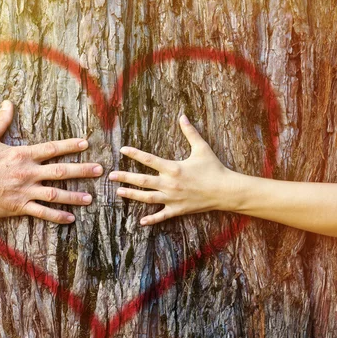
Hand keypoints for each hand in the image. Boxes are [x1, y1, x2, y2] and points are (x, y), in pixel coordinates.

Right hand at [0, 100, 102, 222]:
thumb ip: (1, 121)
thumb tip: (7, 102)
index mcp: (22, 155)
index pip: (51, 148)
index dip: (70, 146)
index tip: (85, 143)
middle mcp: (27, 173)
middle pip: (60, 171)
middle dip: (82, 170)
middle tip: (99, 170)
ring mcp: (24, 191)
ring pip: (55, 194)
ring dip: (74, 196)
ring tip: (90, 198)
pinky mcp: (19, 207)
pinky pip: (41, 213)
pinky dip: (57, 216)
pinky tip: (70, 219)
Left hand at [109, 115, 239, 225]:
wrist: (225, 191)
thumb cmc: (214, 168)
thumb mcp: (202, 148)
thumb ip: (190, 132)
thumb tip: (183, 116)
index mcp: (173, 168)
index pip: (149, 159)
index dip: (134, 154)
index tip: (122, 150)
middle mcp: (170, 184)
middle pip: (142, 180)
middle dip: (125, 177)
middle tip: (111, 176)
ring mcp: (172, 198)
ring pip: (147, 198)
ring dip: (132, 195)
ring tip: (119, 192)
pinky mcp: (178, 210)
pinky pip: (162, 216)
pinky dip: (151, 219)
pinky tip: (141, 221)